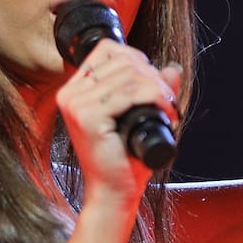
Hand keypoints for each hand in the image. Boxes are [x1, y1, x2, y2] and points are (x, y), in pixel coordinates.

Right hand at [56, 43, 182, 187]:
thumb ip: (154, 90)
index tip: (156, 83)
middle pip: (122, 59)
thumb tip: (173, 68)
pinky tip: (166, 112)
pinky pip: (130, 93)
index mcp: (75, 90)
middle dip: (154, 75)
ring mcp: (76, 104)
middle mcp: (70, 94)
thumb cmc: (125, 159)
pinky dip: (155, 98)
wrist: (114, 193)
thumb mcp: (141, 116)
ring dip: (159, 88)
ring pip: (130, 74)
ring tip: (170, 108)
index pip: (108, 49)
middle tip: (169, 99)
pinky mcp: (87, 117)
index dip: (138, 59)